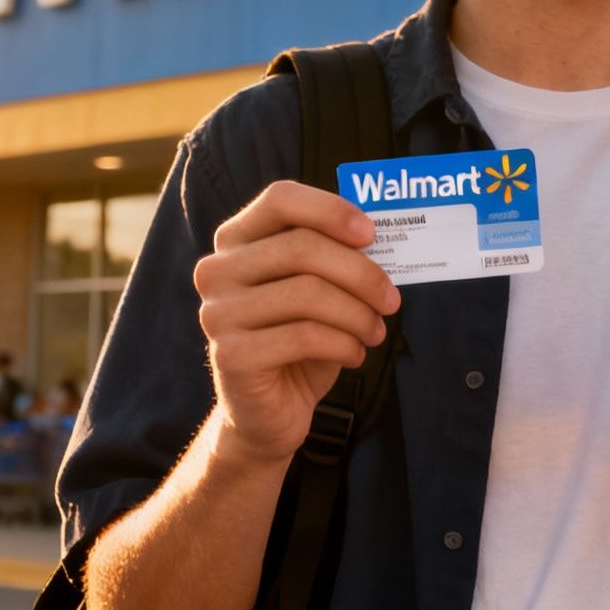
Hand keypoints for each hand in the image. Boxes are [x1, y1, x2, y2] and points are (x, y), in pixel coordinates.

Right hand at [194, 181, 402, 463]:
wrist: (268, 411)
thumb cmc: (299, 339)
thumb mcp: (317, 289)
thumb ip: (335, 257)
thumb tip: (379, 236)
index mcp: (236, 240)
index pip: (280, 199)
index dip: (331, 210)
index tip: (371, 234)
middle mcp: (218, 270)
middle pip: (302, 248)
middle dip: (361, 273)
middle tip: (391, 299)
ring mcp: (218, 313)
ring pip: (308, 294)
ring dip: (358, 314)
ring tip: (375, 331)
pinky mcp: (231, 355)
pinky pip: (305, 336)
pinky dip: (344, 344)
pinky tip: (355, 354)